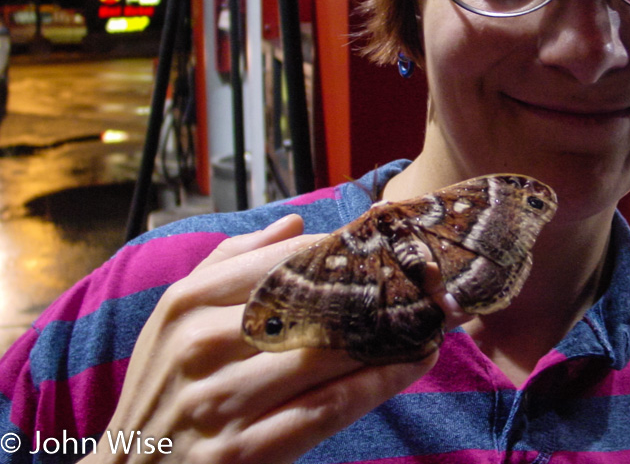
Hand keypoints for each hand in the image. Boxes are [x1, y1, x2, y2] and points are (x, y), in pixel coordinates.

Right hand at [83, 214, 446, 463]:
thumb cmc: (163, 389)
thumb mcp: (175, 320)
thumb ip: (230, 263)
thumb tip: (294, 221)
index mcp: (185, 304)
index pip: (281, 263)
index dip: (343, 252)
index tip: (390, 245)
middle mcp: (200, 347)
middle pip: (309, 306)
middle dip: (377, 292)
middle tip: (428, 281)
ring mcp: (221, 404)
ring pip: (326, 356)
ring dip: (389, 337)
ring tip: (433, 319)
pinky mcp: (243, 454)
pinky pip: (327, 409)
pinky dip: (376, 384)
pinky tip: (411, 366)